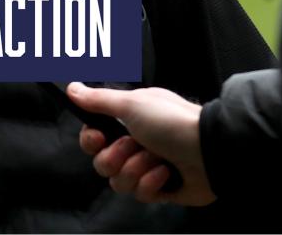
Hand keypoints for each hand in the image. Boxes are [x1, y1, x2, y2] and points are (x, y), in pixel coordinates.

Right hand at [67, 83, 216, 205]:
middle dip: (116, 157)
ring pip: (119, 182)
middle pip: (102, 163)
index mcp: (127, 121)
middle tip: (133, 145)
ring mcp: (147, 167)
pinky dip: (152, 183)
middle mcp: (135, 143)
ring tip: (155, 158)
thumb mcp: (131, 104)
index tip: (98, 137)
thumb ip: (98, 99)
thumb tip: (72, 87)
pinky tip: (166, 172)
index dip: (90, 140)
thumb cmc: (173, 122)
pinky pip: (140, 194)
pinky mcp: (160, 189)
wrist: (209, 150)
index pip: (93, 137)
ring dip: (136, 169)